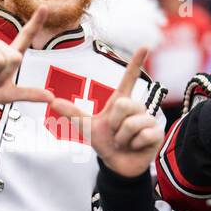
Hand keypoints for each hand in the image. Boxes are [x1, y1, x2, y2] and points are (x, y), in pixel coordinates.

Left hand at [50, 47, 162, 177]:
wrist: (117, 165)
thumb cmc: (105, 143)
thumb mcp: (87, 127)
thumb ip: (73, 113)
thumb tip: (53, 101)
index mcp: (121, 101)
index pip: (129, 79)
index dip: (136, 62)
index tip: (145, 45)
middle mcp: (137, 107)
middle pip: (123, 104)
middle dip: (114, 124)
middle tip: (115, 134)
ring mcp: (149, 119)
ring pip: (132, 123)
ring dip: (122, 138)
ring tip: (125, 142)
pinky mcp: (157, 133)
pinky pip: (143, 135)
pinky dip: (133, 144)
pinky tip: (136, 147)